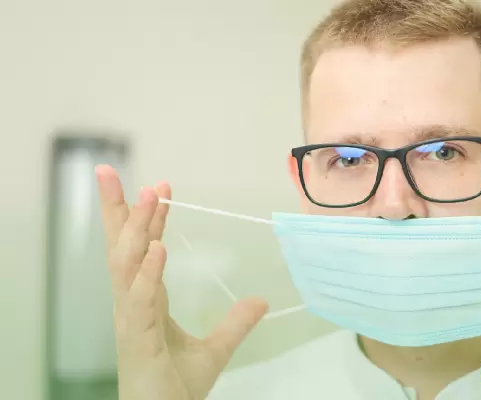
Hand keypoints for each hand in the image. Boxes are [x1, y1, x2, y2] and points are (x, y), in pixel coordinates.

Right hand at [96, 165, 267, 399]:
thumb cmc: (175, 389)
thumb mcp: (215, 349)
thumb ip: (235, 323)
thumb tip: (261, 301)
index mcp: (146, 301)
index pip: (142, 249)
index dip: (147, 219)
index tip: (158, 186)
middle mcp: (133, 304)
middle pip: (120, 248)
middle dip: (116, 209)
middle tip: (109, 170)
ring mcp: (132, 320)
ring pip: (126, 265)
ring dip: (138, 229)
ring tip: (151, 195)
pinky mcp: (138, 339)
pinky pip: (140, 300)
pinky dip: (148, 273)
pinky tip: (158, 248)